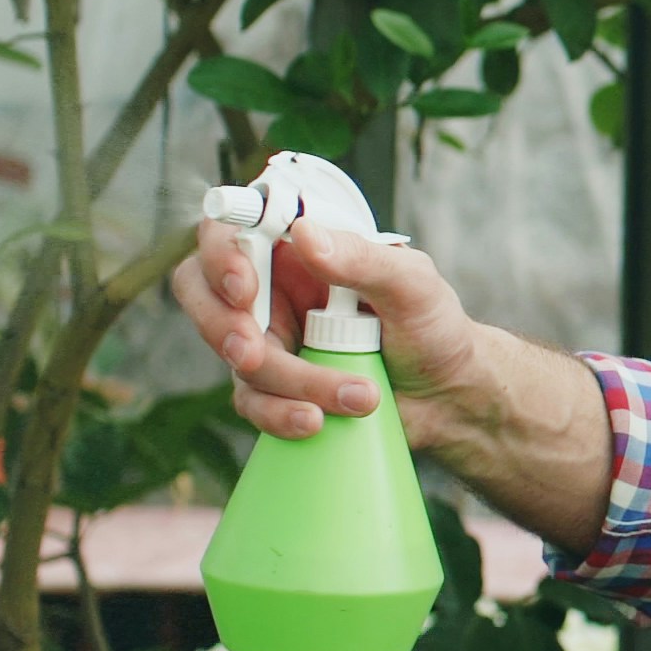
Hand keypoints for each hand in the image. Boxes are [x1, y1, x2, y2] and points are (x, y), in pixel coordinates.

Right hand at [172, 216, 484, 446]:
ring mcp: (268, 338)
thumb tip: (305, 233)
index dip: (219, 254)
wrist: (449, 396)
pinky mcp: (274, 387)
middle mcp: (273, 288)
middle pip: (201, 291)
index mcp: (300, 248)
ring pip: (234, 356)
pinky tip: (317, 422)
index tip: (243, 287)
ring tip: (360, 396)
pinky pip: (251, 402)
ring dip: (290, 381)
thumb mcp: (412, 284)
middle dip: (221, 326)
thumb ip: (362, 258)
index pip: (232, 228)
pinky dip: (280, 415)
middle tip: (254, 353)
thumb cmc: (434, 326)